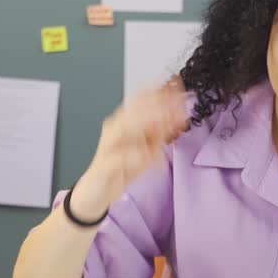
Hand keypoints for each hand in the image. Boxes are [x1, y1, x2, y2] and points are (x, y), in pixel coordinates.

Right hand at [79, 77, 188, 211]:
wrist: (96, 191)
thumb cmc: (122, 167)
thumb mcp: (147, 148)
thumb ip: (161, 132)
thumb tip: (180, 115)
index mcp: (124, 121)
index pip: (139, 99)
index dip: (159, 91)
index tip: (179, 86)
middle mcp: (114, 129)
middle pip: (133, 110)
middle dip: (156, 105)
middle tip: (179, 105)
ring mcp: (108, 146)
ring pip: (123, 129)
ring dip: (144, 124)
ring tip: (165, 124)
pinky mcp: (105, 165)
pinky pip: (119, 158)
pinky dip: (135, 156)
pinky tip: (151, 157)